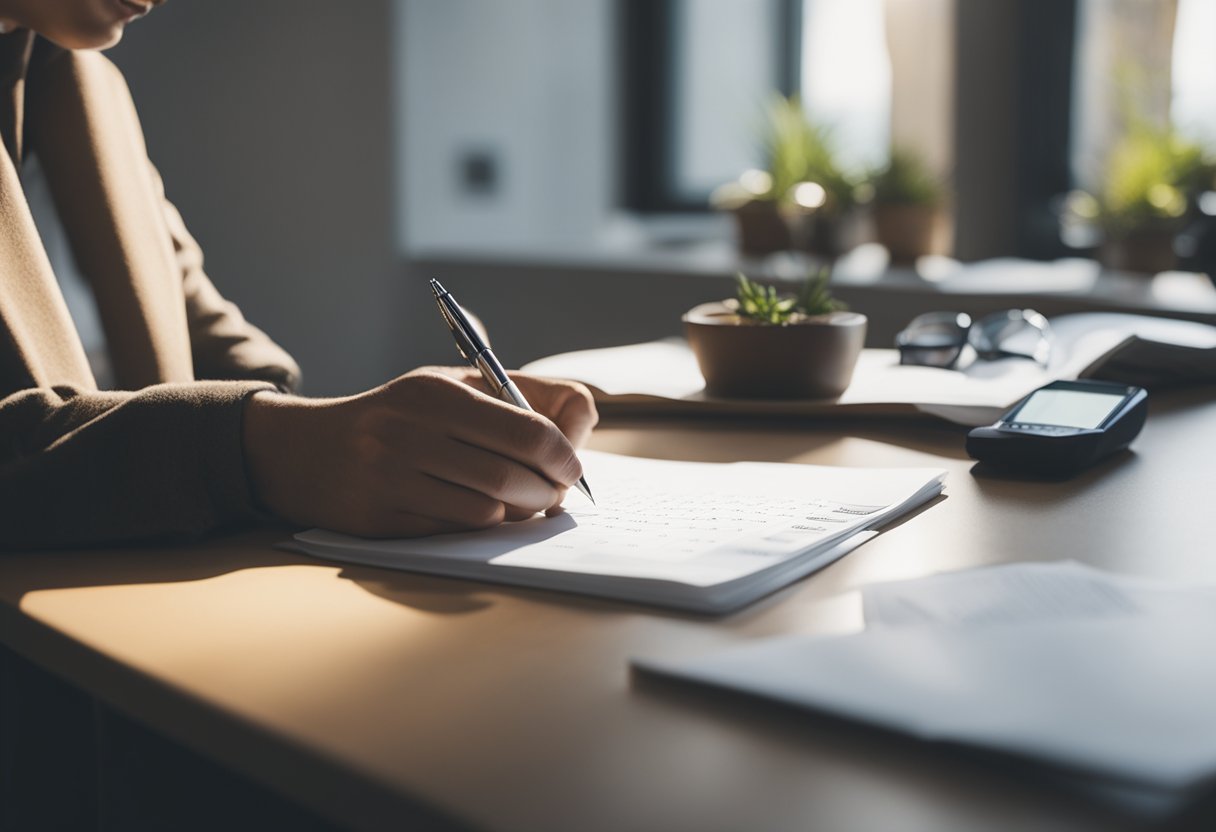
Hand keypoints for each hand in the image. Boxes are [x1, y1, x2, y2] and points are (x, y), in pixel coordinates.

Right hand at [242, 368, 596, 537]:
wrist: (305, 451)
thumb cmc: (399, 417)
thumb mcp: (451, 387)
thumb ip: (520, 397)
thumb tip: (582, 425)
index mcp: (436, 393)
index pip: (526, 430)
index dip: (564, 457)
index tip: (573, 470)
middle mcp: (410, 433)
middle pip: (511, 476)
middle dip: (548, 493)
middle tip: (555, 496)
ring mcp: (392, 479)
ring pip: (487, 510)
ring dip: (517, 514)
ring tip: (520, 504)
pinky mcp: (381, 519)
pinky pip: (455, 531)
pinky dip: (480, 526)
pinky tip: (480, 513)